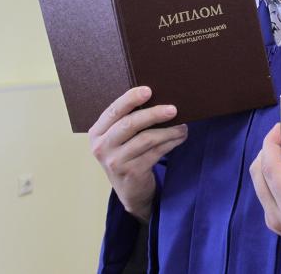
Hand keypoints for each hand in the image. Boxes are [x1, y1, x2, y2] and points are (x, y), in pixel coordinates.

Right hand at [89, 86, 187, 221]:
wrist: (130, 189)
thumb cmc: (128, 153)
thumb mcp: (120, 138)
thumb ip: (129, 119)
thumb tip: (158, 96)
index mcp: (97, 132)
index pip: (113, 111)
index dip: (130, 99)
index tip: (148, 90)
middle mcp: (102, 146)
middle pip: (130, 124)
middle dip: (154, 114)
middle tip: (174, 109)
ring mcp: (115, 161)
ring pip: (146, 139)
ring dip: (169, 130)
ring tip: (182, 126)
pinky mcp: (131, 173)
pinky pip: (156, 152)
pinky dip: (171, 143)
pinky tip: (180, 137)